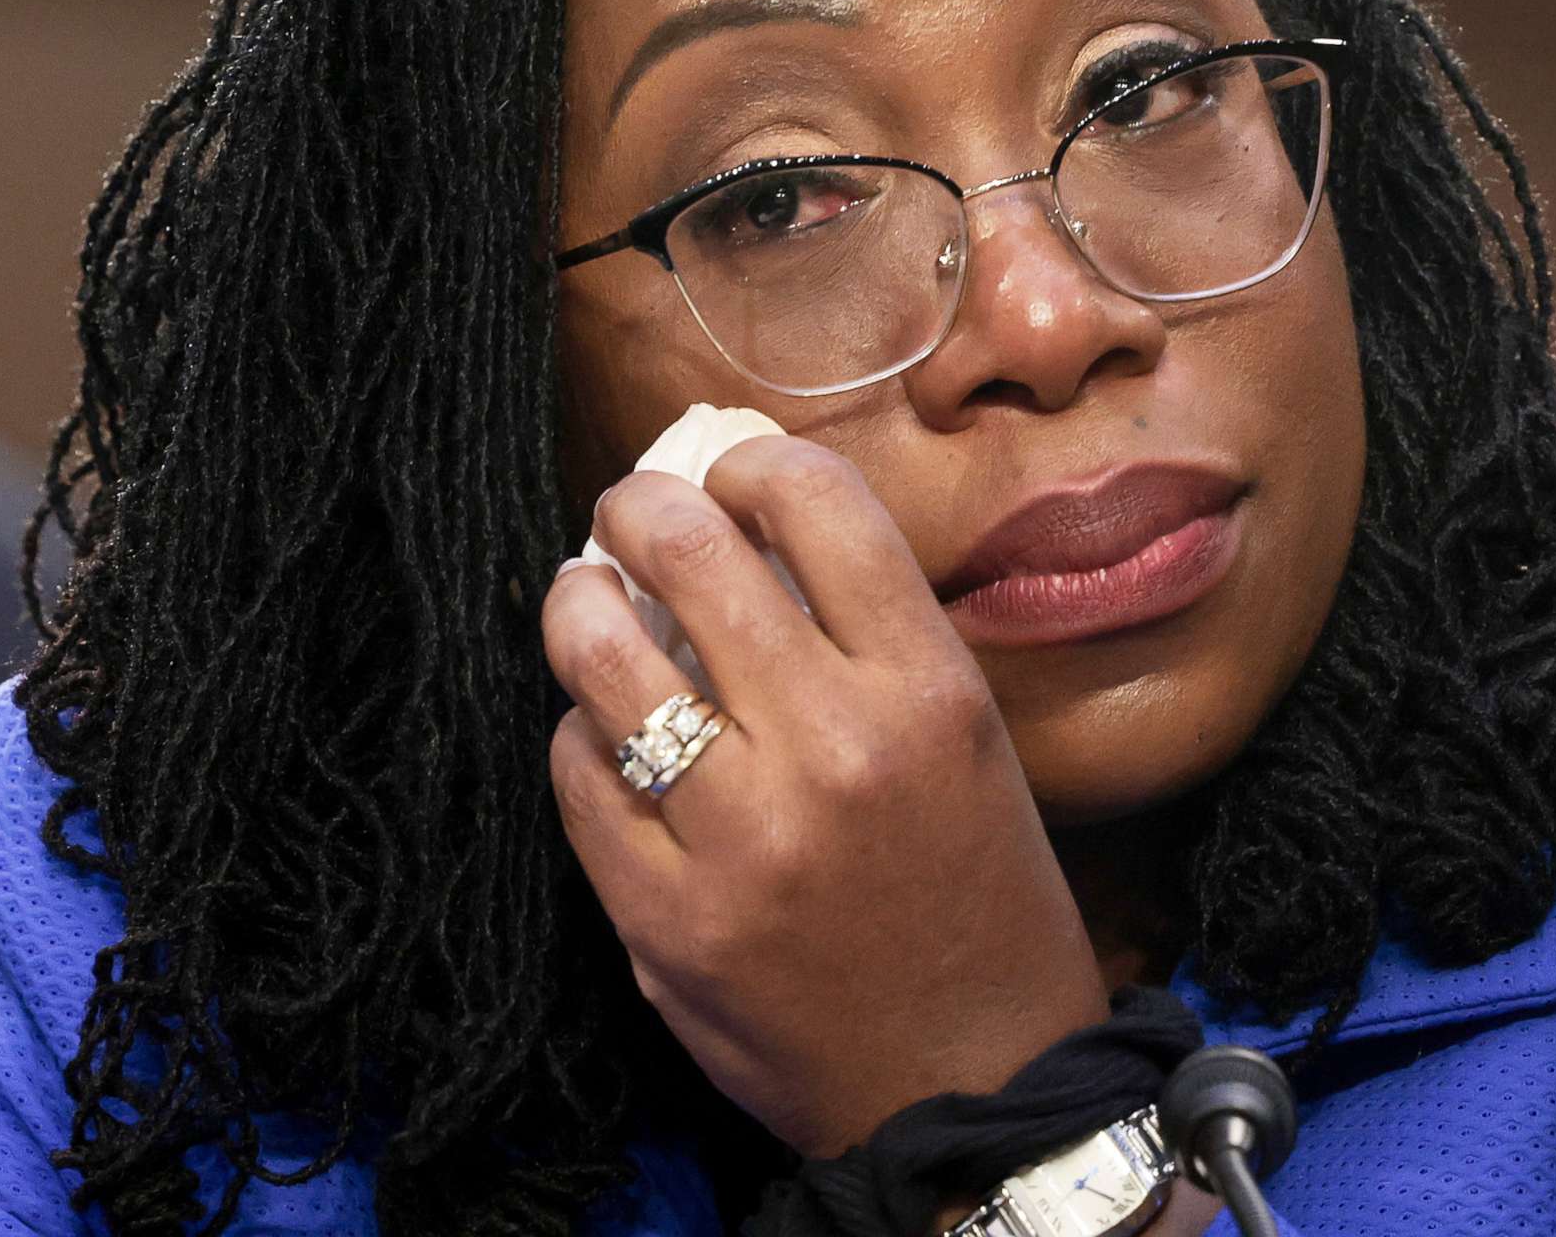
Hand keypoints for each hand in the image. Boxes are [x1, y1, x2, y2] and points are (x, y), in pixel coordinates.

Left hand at [543, 435, 1108, 1157]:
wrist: (974, 1092)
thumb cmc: (977, 900)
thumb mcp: (966, 744)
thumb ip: (866, 637)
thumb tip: (741, 522)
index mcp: (927, 694)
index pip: (814, 501)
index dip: (751, 463)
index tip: (729, 477)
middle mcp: (834, 750)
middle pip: (687, 550)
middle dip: (638, 507)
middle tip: (629, 515)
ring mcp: (740, 838)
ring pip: (601, 652)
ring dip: (578, 603)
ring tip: (583, 601)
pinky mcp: (664, 918)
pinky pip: (577, 772)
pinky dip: (580, 735)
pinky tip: (605, 735)